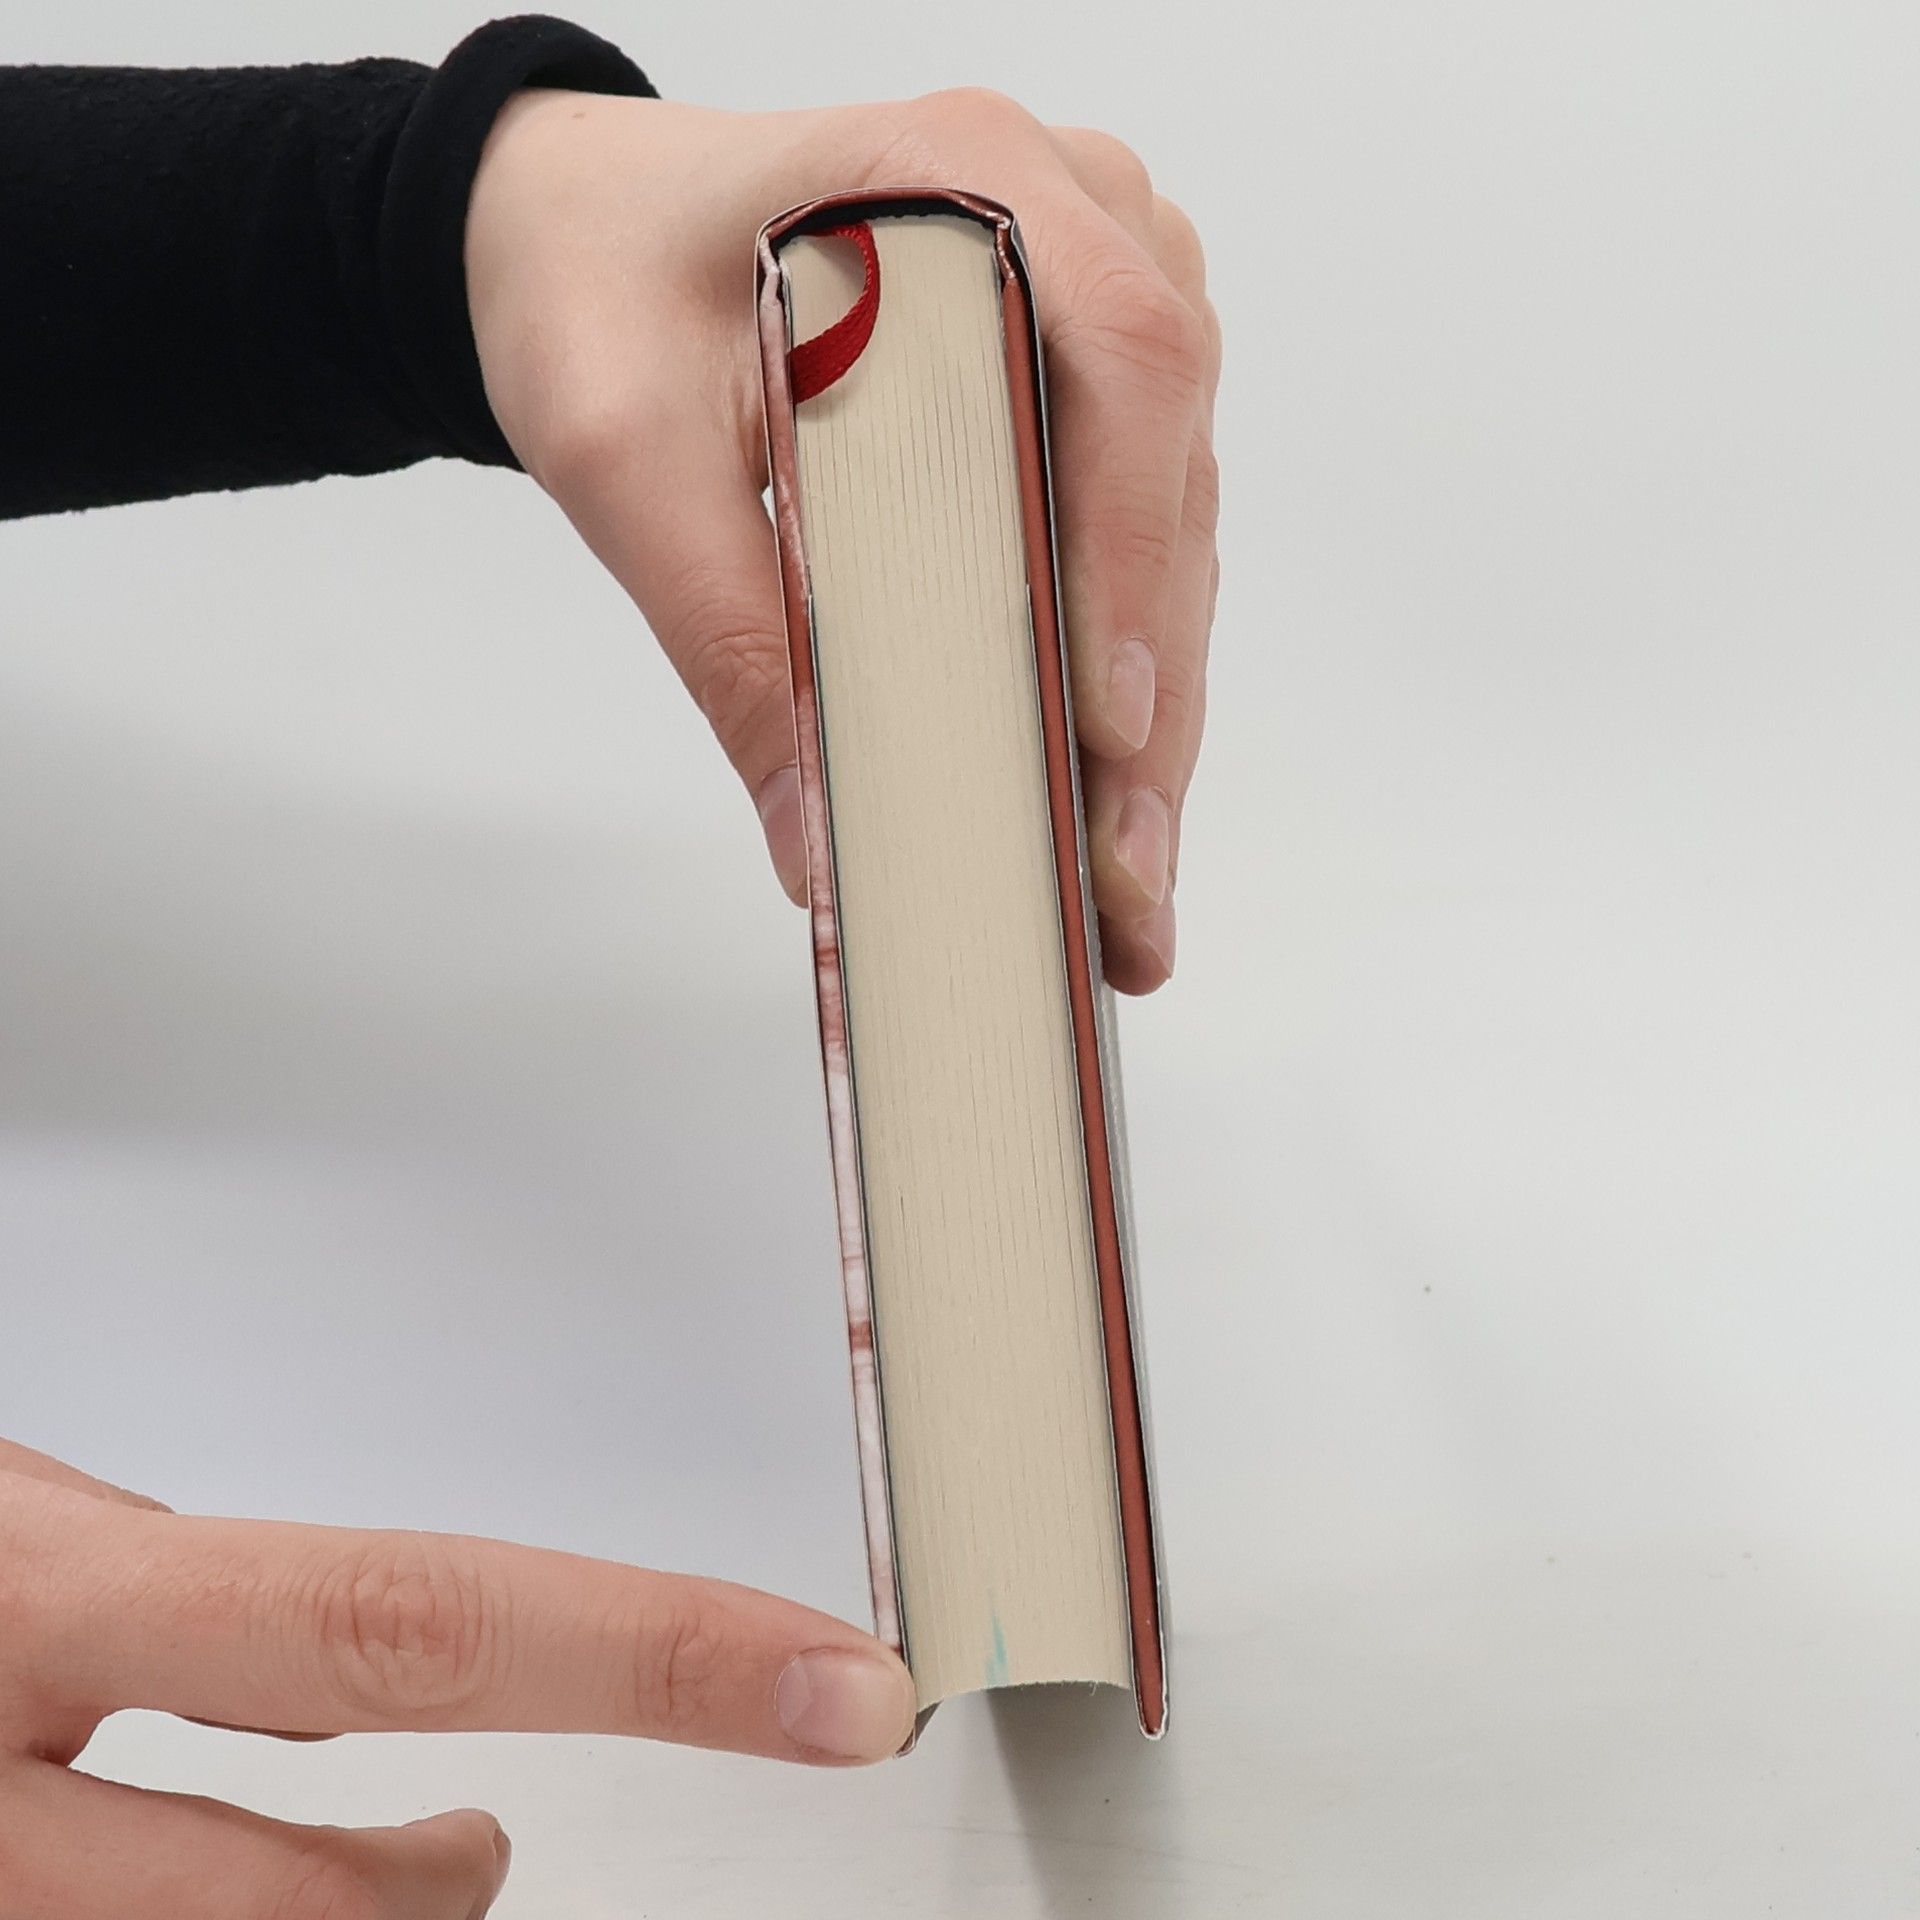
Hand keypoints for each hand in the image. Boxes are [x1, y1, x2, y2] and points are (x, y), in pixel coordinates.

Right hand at [0, 1438, 913, 1917]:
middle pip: (327, 1899)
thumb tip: (352, 1668)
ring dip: (373, 1918)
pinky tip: (275, 1897)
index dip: (653, 1649)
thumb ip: (164, 1600)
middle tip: (602, 1798)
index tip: (844, 1679)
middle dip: (472, 1883)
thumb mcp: (12, 1530)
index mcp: (34, 1599)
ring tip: (435, 1861)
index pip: (415, 1615)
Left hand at [467, 89, 1219, 993]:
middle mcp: (1066, 219)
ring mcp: (1093, 296)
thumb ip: (730, 645)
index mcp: (964, 179)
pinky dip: (1120, 662)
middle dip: (1153, 691)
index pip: (1122, 359)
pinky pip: (1135, 527)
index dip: (1132, 551)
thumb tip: (822, 839)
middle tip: (1124, 871)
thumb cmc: (603, 296)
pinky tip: (1103, 782)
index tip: (1115, 720)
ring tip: (1123, 870)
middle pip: (1170, 472)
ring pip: (1171, 520)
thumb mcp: (632, 464)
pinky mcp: (1080, 379)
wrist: (581, 237)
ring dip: (1156, 702)